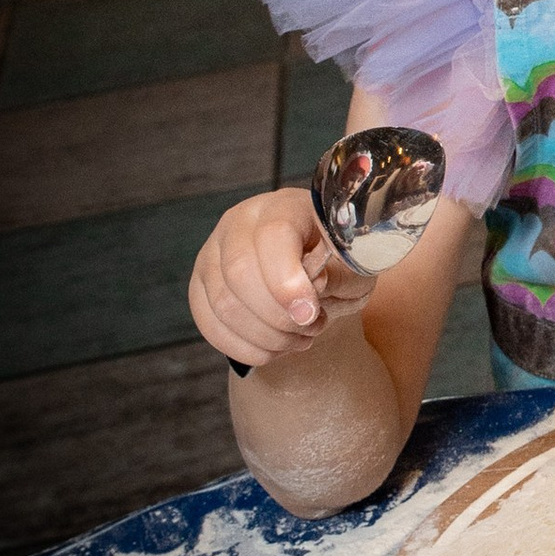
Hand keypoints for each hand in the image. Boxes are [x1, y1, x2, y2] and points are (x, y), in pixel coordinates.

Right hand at [190, 189, 350, 368]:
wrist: (318, 267)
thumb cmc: (337, 260)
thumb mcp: (354, 264)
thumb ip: (338, 273)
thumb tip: (313, 286)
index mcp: (283, 206)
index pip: (273, 236)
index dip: (288, 282)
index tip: (309, 314)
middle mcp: (239, 223)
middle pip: (240, 272)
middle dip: (278, 316)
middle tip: (312, 327)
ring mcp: (212, 254)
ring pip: (223, 304)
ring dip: (266, 336)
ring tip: (299, 338)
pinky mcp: (200, 287)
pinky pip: (210, 325)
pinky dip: (244, 347)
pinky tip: (274, 349)